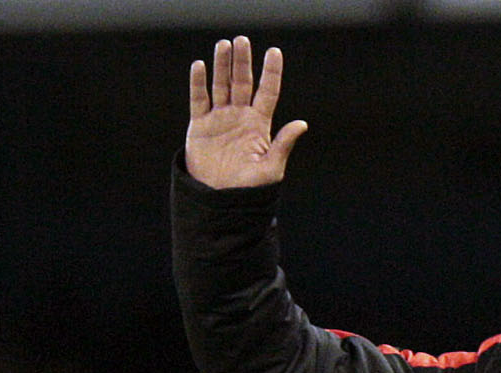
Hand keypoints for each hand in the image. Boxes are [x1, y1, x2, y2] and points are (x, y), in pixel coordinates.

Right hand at [186, 36, 308, 188]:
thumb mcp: (271, 168)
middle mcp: (240, 117)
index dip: (271, 72)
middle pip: (242, 82)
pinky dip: (198, 83)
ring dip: (222, 66)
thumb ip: (283, 144)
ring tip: (224, 45)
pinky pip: (199, 100)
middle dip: (243, 62)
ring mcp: (220, 119)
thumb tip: (302, 124)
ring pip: (221, 85)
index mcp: (260, 124)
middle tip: (242, 40)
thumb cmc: (250, 190)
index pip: (267, 92)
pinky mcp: (200, 126)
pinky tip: (200, 66)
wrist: (221, 203)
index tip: (274, 52)